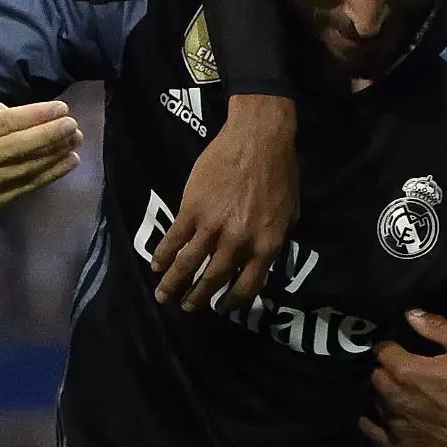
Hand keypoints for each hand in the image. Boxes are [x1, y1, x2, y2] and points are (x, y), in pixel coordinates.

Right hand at [0, 92, 82, 212]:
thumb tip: (18, 113)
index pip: (5, 123)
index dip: (35, 115)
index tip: (61, 108)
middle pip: (19, 147)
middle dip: (50, 134)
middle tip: (73, 124)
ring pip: (27, 168)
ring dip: (56, 154)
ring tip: (76, 139)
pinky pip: (29, 186)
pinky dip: (52, 174)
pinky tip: (70, 161)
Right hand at [151, 94, 298, 311]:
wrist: (259, 138)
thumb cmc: (280, 174)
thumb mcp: (290, 215)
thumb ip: (275, 243)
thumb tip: (264, 265)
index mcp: (266, 246)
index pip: (247, 287)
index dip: (233, 302)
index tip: (222, 307)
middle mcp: (238, 242)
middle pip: (213, 279)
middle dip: (198, 297)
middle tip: (188, 307)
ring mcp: (213, 226)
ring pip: (189, 264)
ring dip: (174, 282)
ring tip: (164, 295)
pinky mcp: (191, 208)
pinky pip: (174, 238)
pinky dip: (163, 253)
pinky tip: (156, 264)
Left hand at [361, 310, 446, 446]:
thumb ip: (437, 327)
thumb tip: (410, 314)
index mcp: (408, 371)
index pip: (383, 351)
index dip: (391, 345)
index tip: (399, 345)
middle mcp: (396, 398)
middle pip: (377, 377)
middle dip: (387, 369)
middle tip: (402, 368)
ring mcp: (398, 426)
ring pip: (377, 403)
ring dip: (385, 394)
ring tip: (398, 392)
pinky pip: (375, 436)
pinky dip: (371, 425)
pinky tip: (370, 419)